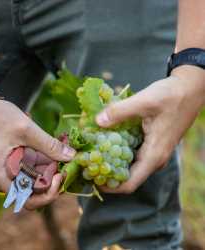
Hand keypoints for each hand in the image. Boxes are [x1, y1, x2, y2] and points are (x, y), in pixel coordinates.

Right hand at [0, 96, 75, 208]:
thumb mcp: (25, 130)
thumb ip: (48, 144)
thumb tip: (71, 156)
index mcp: (2, 178)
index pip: (30, 200)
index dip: (49, 193)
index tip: (61, 175)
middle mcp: (6, 178)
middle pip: (36, 189)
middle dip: (55, 176)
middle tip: (68, 159)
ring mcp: (10, 169)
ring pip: (37, 176)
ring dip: (52, 164)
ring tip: (63, 146)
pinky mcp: (15, 160)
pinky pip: (33, 165)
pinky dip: (45, 157)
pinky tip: (56, 144)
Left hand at [96, 66, 204, 193]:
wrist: (190, 89)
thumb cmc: (172, 96)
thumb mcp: (145, 101)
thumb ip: (119, 112)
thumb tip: (97, 122)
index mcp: (153, 155)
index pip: (129, 183)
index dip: (109, 186)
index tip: (91, 178)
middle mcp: (154, 158)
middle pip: (126, 176)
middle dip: (105, 171)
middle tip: (86, 161)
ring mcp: (153, 152)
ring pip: (128, 164)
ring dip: (110, 159)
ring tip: (93, 149)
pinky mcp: (151, 144)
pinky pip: (132, 153)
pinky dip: (118, 149)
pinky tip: (106, 138)